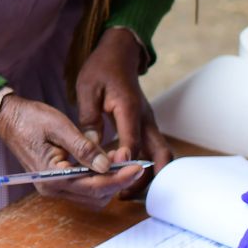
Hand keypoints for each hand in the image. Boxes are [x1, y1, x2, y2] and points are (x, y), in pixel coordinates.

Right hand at [0, 93, 146, 209]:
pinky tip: (106, 163)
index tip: (137, 167)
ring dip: (109, 182)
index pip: (94, 186)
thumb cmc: (30, 118)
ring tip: (119, 160)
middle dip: (117, 181)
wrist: (8, 118)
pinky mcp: (56, 183)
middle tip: (130, 160)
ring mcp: (53, 188)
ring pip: (92, 197)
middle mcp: (52, 189)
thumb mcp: (59, 126)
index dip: (119, 178)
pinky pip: (84, 190)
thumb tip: (107, 166)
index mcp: (51, 177)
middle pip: (96, 196)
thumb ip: (84, 147)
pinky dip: (99, 180)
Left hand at [73, 27, 171, 195]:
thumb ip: (89, 117)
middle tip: (123, 193)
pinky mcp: (146, 126)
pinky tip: (125, 177)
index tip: (110, 174)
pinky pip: (153, 151)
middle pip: (160, 157)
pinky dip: (146, 167)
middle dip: (145, 178)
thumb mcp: (87, 88)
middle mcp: (146, 119)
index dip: (124, 161)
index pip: (133, 142)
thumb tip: (91, 145)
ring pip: (161, 157)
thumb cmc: (101, 69)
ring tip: (124, 192)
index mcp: (131, 109)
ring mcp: (149, 123)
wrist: (119, 53)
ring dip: (148, 176)